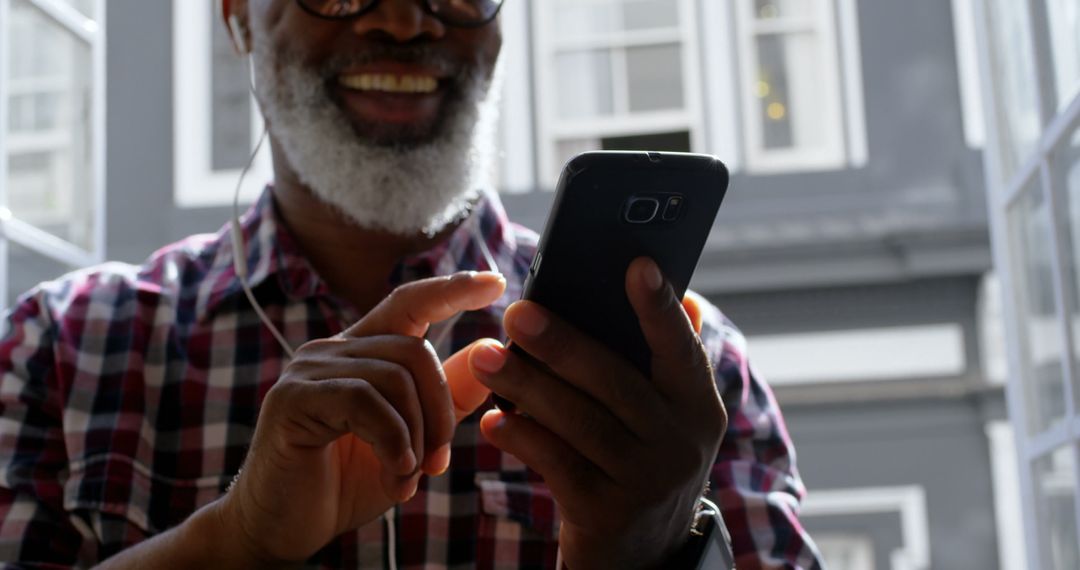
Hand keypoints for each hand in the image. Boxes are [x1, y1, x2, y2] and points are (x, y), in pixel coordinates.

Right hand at [218, 271, 501, 563]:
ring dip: (416, 436)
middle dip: (440, 412)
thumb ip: (447, 398)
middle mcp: (333, 351)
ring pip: (395, 377)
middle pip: (415, 351)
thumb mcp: (413, 439)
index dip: (451, 289)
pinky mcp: (293, 399)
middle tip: (438, 463)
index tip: (495, 282)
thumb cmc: (346, 482)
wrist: (284, 528)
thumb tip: (489, 349)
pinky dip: (393, 440)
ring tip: (407, 477)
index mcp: (362, 354)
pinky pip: (365, 401)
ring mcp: (309, 370)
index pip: (409, 303)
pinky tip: (395, 473)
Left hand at [467, 258, 726, 568]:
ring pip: (579, 422)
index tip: (637, 265)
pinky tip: (493, 419)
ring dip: (527, 386)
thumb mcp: (668, 418)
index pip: (682, 348)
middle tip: (516, 314)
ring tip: (484, 357)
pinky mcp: (607, 513)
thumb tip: (686, 297)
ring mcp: (646, 481)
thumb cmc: (643, 461)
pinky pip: (557, 465)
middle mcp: (681, 443)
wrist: (644, 555)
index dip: (661, 308)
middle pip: (616, 382)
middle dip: (563, 344)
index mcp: (697, 406)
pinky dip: (522, 438)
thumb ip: (669, 362)